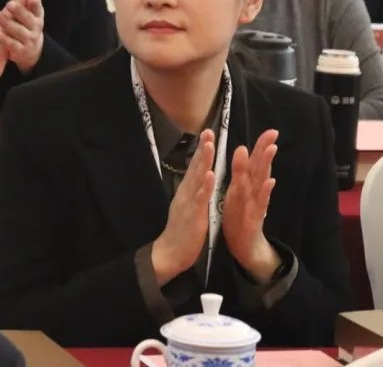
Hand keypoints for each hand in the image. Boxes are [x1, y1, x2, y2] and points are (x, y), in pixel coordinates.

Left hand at [0, 0, 50, 73]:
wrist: (28, 51)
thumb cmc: (28, 25)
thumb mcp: (32, 10)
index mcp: (37, 17)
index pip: (37, 9)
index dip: (35, 4)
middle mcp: (35, 29)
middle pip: (28, 19)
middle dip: (20, 11)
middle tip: (9, 4)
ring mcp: (29, 40)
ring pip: (18, 31)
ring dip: (7, 22)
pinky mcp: (21, 51)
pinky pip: (13, 45)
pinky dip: (5, 39)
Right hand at [150, 130, 215, 285]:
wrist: (171, 253)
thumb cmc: (182, 231)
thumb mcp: (187, 207)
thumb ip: (193, 192)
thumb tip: (198, 178)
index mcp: (187, 191)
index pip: (195, 167)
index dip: (201, 150)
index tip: (208, 133)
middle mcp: (186, 193)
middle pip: (195, 167)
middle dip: (203, 149)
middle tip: (208, 130)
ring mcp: (189, 203)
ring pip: (197, 179)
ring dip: (204, 161)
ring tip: (210, 146)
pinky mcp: (193, 215)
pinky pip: (200, 199)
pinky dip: (205, 186)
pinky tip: (210, 175)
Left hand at [221, 129, 280, 282]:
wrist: (244, 246)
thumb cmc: (239, 216)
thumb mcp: (238, 193)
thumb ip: (245, 175)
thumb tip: (252, 157)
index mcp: (246, 185)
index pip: (255, 162)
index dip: (261, 146)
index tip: (271, 130)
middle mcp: (253, 191)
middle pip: (260, 168)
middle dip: (265, 150)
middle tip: (272, 133)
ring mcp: (255, 204)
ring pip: (260, 182)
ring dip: (265, 165)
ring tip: (271, 149)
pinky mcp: (254, 218)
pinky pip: (259, 204)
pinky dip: (265, 193)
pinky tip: (270, 182)